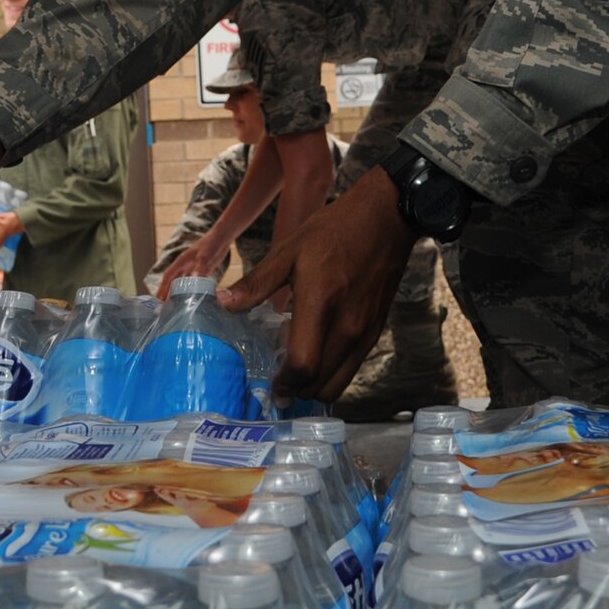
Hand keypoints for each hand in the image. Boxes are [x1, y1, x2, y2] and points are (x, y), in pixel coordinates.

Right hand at [154, 233, 227, 299]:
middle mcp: (185, 265)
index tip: (158, 298)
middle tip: (165, 306)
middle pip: (173, 281)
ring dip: (179, 292)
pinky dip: (192, 289)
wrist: (222, 237)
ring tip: (176, 305)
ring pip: (183, 282)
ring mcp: (194, 267)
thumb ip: (200, 267)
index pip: (168, 276)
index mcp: (182, 261)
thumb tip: (195, 278)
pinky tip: (193, 297)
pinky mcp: (202, 269)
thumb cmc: (211, 243)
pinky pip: (194, 282)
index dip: (162, 287)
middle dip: (168, 292)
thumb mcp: (205, 256)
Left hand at [222, 165, 413, 400]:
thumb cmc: (334, 230)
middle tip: (277, 378)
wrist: (386, 219)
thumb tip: (222, 303)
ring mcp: (365, 333)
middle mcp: (347, 327)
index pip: (302, 365)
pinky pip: (351, 369)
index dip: (283, 383)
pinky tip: (317, 352)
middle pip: (319, 385)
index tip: (269, 384)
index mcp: (320, 304)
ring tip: (296, 368)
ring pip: (337, 384)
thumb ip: (257, 283)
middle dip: (294, 389)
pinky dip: (331, 373)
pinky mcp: (375, 332)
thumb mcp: (289, 250)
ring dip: (313, 386)